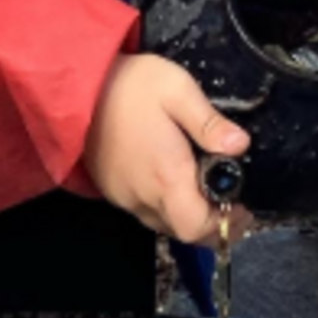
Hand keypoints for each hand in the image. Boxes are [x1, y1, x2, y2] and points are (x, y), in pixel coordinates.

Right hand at [84, 54, 255, 247]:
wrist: (76, 86)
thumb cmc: (128, 84)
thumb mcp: (176, 89)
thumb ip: (209, 121)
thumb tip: (240, 145)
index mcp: (165, 176)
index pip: (195, 227)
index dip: (223, 226)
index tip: (240, 207)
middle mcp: (142, 195)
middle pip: (183, 233)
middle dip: (211, 224)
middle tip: (231, 201)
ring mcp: (123, 196)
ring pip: (164, 224)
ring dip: (187, 216)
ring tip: (206, 191)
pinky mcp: (111, 190)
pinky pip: (145, 212)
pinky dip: (166, 207)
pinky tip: (175, 182)